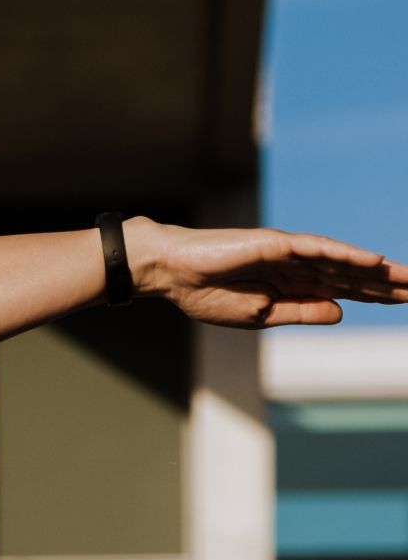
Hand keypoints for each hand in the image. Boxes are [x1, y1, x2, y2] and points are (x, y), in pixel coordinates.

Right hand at [128, 215, 407, 327]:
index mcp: (292, 286)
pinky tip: (372, 261)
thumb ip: (302, 312)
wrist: (173, 275)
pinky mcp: (277, 243)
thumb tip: (342, 312)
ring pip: (342, 261)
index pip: (343, 290)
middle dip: (387, 283)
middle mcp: (298, 266)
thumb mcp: (262, 316)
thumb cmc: (208, 296)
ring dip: (377, 270)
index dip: (376, 296)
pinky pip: (318, 248)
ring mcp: (289, 252)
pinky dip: (346, 255)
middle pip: (351, 275)